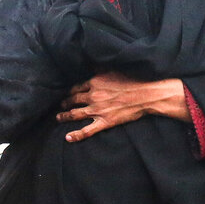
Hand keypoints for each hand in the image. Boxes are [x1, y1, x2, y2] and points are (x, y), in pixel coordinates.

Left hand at [56, 71, 187, 142]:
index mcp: (94, 83)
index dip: (69, 92)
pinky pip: (87, 130)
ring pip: (75, 114)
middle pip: (73, 100)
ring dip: (64, 116)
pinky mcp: (105, 122)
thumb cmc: (132, 80)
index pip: (76, 88)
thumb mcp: (113, 70)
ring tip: (58, 118)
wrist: (146, 94)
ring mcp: (97, 110)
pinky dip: (76, 135)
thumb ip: (100, 69)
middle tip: (60, 105)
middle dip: (65, 103)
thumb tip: (91, 65)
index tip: (66, 94)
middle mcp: (92, 96)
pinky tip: (67, 138)